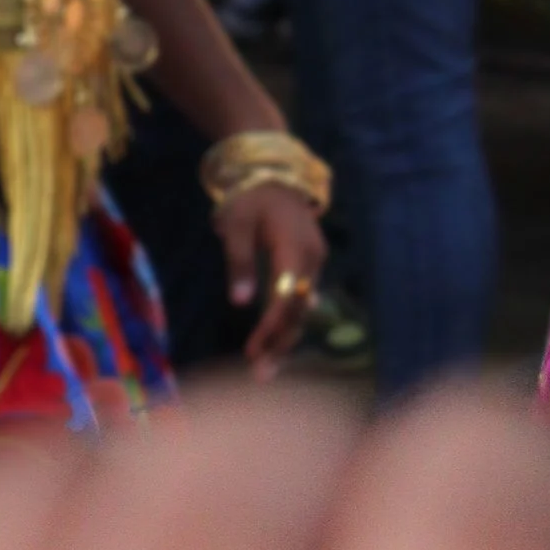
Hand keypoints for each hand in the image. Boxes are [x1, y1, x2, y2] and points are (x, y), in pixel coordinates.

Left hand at [219, 177, 327, 375]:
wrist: (272, 174)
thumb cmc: (248, 198)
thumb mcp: (236, 225)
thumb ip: (238, 263)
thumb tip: (240, 303)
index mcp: (294, 248)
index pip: (286, 297)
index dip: (271, 326)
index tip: (253, 349)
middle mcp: (311, 258)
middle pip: (298, 310)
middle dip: (280, 343)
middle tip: (260, 374)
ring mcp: (314, 262)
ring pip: (302, 308)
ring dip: (284, 338)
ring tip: (265, 369)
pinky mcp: (309, 264)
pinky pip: (300, 299)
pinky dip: (287, 322)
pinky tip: (276, 346)